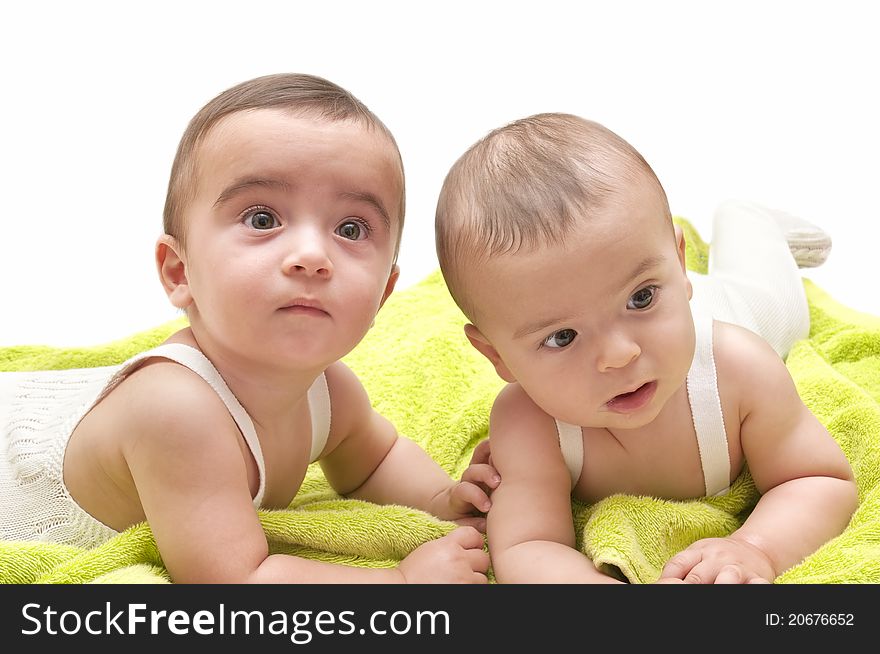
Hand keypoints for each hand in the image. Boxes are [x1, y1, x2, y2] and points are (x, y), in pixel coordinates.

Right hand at [397, 526, 489, 583]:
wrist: (403, 589)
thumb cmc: (412, 572)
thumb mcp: (429, 549)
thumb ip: (449, 544)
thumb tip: (467, 545)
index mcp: (448, 545)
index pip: (473, 535)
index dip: (474, 542)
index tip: (471, 549)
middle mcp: (458, 559)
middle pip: (483, 557)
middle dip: (476, 563)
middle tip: (465, 569)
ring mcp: (464, 577)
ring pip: (482, 577)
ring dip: (474, 579)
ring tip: (461, 581)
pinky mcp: (466, 591)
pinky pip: (478, 589)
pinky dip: (471, 588)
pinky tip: (460, 587)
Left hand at [430, 444, 500, 531]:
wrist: (450, 503)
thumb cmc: (459, 516)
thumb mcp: (461, 522)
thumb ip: (471, 523)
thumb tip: (485, 524)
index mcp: (460, 494)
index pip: (466, 490)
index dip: (476, 496)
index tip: (487, 507)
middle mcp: (468, 479)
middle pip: (474, 471)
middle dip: (485, 474)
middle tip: (497, 482)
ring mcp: (476, 470)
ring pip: (481, 457)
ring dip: (493, 456)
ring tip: (508, 461)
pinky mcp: (483, 463)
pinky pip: (486, 450)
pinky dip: (493, 446)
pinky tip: (507, 443)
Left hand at [659, 536, 775, 583]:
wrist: (754, 548)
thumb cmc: (717, 557)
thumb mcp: (697, 555)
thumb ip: (680, 568)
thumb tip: (660, 583)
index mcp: (699, 552)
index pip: (678, 564)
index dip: (667, 579)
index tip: (661, 588)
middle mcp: (717, 559)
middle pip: (698, 577)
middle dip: (688, 587)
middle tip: (681, 596)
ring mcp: (737, 568)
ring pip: (728, 577)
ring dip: (720, 585)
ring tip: (715, 590)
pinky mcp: (757, 578)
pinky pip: (757, 584)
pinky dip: (753, 587)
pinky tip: (747, 589)